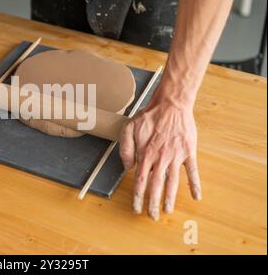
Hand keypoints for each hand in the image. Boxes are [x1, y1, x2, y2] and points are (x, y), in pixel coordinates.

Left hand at [119, 95, 200, 219]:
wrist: (171, 104)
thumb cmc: (148, 116)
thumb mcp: (128, 128)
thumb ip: (125, 149)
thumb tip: (128, 168)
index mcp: (145, 154)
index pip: (140, 181)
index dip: (138, 197)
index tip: (137, 208)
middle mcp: (161, 158)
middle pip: (156, 186)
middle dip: (153, 203)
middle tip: (152, 217)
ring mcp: (176, 156)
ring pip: (173, 182)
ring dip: (170, 198)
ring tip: (168, 211)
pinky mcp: (189, 152)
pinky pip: (193, 171)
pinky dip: (195, 184)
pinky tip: (196, 197)